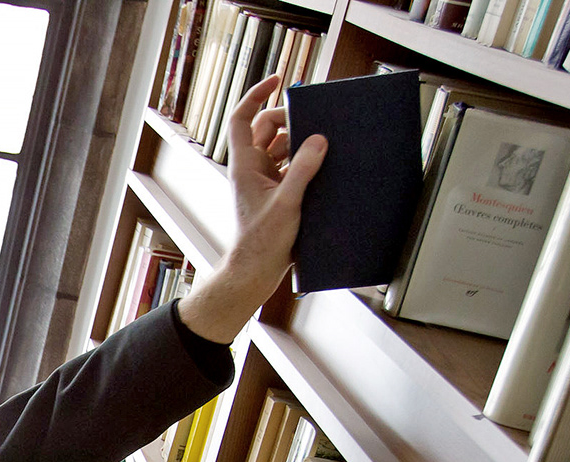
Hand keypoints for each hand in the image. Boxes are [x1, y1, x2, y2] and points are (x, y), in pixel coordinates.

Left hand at [178, 74, 327, 343]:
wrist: (254, 274)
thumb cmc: (261, 243)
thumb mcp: (287, 203)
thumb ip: (303, 169)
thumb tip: (317, 139)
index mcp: (245, 166)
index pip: (243, 118)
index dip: (257, 95)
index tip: (277, 80)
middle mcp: (251, 170)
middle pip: (267, 129)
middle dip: (289, 120)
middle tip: (315, 121)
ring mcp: (263, 182)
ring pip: (280, 148)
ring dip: (300, 142)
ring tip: (325, 142)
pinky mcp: (276, 196)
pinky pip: (290, 168)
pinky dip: (305, 162)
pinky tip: (325, 166)